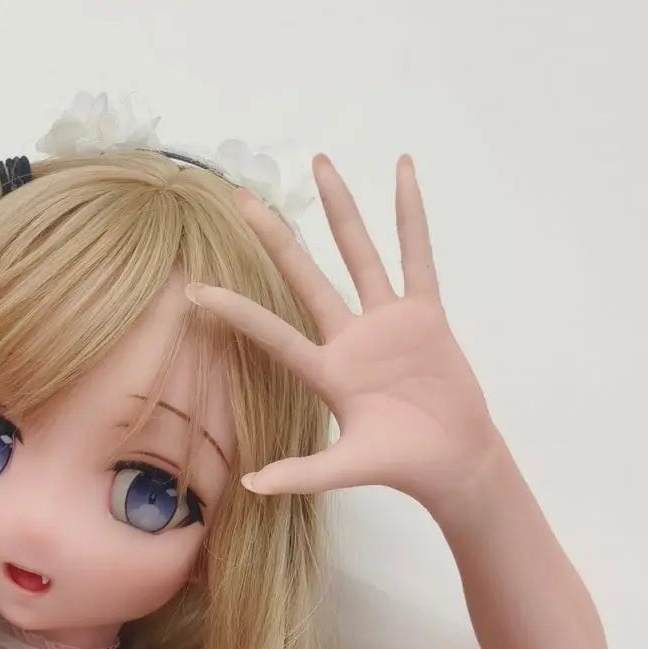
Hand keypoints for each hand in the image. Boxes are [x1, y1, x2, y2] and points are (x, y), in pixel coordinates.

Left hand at [187, 155, 503, 509]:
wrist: (453, 461)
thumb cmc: (400, 466)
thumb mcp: (346, 469)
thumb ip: (301, 473)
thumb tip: (251, 486)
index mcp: (326, 372)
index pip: (271, 334)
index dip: (235, 312)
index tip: (195, 289)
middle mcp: (349, 338)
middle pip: (303, 276)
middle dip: (274, 237)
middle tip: (241, 196)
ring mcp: (386, 320)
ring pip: (357, 252)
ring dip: (339, 208)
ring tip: (319, 162)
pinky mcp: (424, 312)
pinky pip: (416, 252)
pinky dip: (410, 213)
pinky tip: (402, 170)